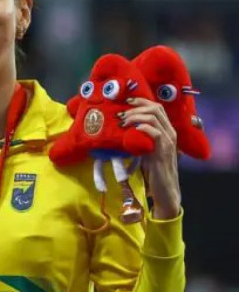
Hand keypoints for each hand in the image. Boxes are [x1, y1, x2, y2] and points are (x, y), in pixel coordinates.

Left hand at [122, 97, 180, 218]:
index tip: (126, 102)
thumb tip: (122, 131)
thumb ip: (139, 140)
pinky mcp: (162, 151)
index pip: (157, 108)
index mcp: (167, 131)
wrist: (165, 190)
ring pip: (153, 118)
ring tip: (122, 123)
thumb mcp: (145, 151)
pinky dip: (141, 128)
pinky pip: (154, 132)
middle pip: (155, 108)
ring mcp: (168, 141)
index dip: (141, 102)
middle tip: (120, 114)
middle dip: (136, 107)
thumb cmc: (154, 172)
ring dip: (134, 117)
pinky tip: (130, 131)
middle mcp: (170, 133)